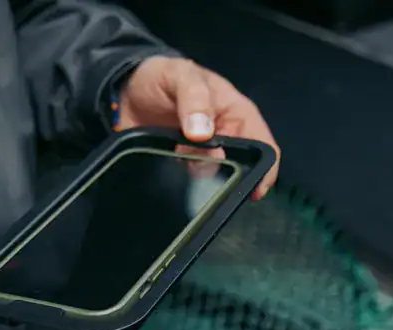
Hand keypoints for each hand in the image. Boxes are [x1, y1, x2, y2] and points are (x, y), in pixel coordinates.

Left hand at [117, 56, 279, 199]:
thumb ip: (194, 100)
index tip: (254, 191)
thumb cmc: (162, 76)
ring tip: (177, 155)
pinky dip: (183, 180)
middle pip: (241, 168)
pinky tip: (171, 166)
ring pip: (214, 178)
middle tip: (197, 163)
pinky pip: (191, 182)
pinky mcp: (183, 165)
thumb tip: (204, 136)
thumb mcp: (180, 77)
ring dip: (198, 173)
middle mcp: (226, 137)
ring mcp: (204, 153)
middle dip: (225, 173)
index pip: (264, 146)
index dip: (266, 170)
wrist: (126, 89)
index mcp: (236, 114)